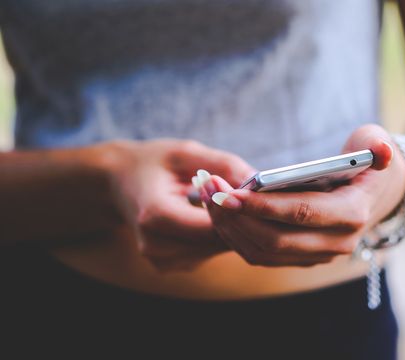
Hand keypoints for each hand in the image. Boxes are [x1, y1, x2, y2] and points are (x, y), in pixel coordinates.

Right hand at [103, 139, 255, 271]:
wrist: (117, 182)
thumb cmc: (153, 162)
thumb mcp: (186, 152)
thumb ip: (224, 165)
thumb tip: (261, 182)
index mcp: (155, 215)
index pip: (213, 225)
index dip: (240, 212)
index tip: (261, 196)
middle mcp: (155, 245)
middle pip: (217, 241)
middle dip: (242, 221)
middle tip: (262, 200)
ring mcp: (161, 260)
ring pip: (216, 249)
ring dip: (233, 229)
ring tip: (239, 203)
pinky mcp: (169, 266)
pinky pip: (208, 252)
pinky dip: (218, 235)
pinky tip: (220, 216)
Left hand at [205, 124, 404, 266]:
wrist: (379, 192)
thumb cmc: (368, 161)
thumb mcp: (377, 142)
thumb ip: (377, 145)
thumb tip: (380, 150)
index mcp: (352, 214)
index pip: (301, 214)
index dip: (262, 206)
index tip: (228, 193)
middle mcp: (337, 243)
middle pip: (275, 240)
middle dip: (236, 217)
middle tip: (208, 191)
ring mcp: (319, 255)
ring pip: (264, 253)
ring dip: (230, 228)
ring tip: (207, 197)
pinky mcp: (302, 258)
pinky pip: (262, 255)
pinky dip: (236, 236)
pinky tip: (219, 212)